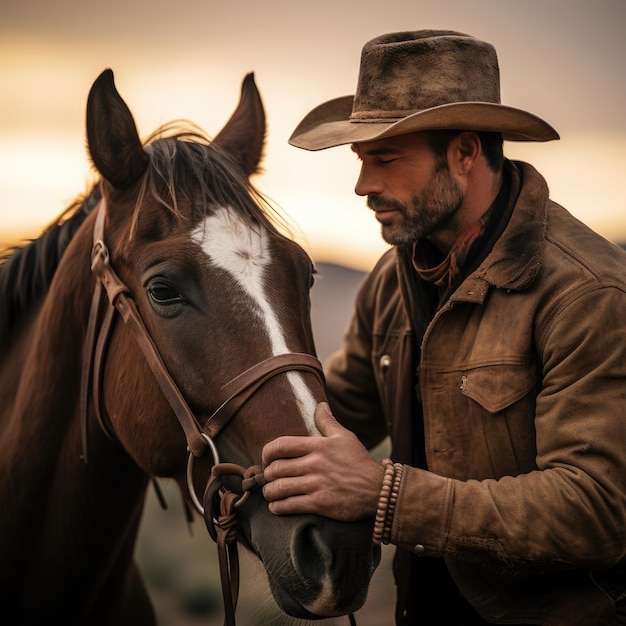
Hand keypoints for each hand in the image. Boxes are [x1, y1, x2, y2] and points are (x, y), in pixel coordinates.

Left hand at [262, 402, 383, 520]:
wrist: (378, 489)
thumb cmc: (359, 462)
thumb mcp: (345, 437)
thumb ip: (327, 421)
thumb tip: (320, 405)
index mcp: (318, 446)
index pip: (280, 445)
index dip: (267, 453)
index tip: (266, 459)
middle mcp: (314, 464)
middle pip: (276, 468)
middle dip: (267, 475)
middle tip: (269, 478)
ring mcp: (316, 485)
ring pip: (279, 488)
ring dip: (270, 492)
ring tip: (271, 493)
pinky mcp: (320, 504)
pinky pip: (289, 506)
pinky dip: (278, 507)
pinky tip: (277, 506)